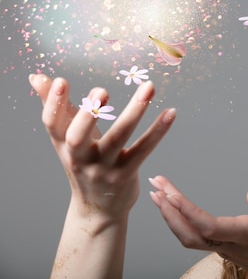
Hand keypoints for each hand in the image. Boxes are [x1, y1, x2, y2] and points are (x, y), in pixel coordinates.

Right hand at [29, 74, 175, 218]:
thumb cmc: (83, 162)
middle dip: (88, 114)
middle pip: (77, 137)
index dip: (54, 104)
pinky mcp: (126, 174)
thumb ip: (55, 106)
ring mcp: (104, 168)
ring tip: (149, 87)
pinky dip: (158, 130)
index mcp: (63, 145)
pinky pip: (143, 149)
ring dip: (135, 110)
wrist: (97, 209)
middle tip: (102, 90)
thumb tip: (36, 76)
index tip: (62, 80)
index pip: (52, 124)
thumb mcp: (66, 138)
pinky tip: (171, 112)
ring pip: (119, 137)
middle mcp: (80, 158)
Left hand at [149, 176, 247, 278]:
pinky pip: (196, 237)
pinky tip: (177, 208)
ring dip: (171, 216)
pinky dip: (181, 221)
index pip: (207, 225)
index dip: (185, 210)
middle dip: (168, 210)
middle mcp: (230, 245)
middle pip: (189, 233)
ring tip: (159, 193)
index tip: (168, 192)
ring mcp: (226, 248)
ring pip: (189, 238)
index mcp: (245, 235)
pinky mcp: (226, 248)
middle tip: (155, 183)